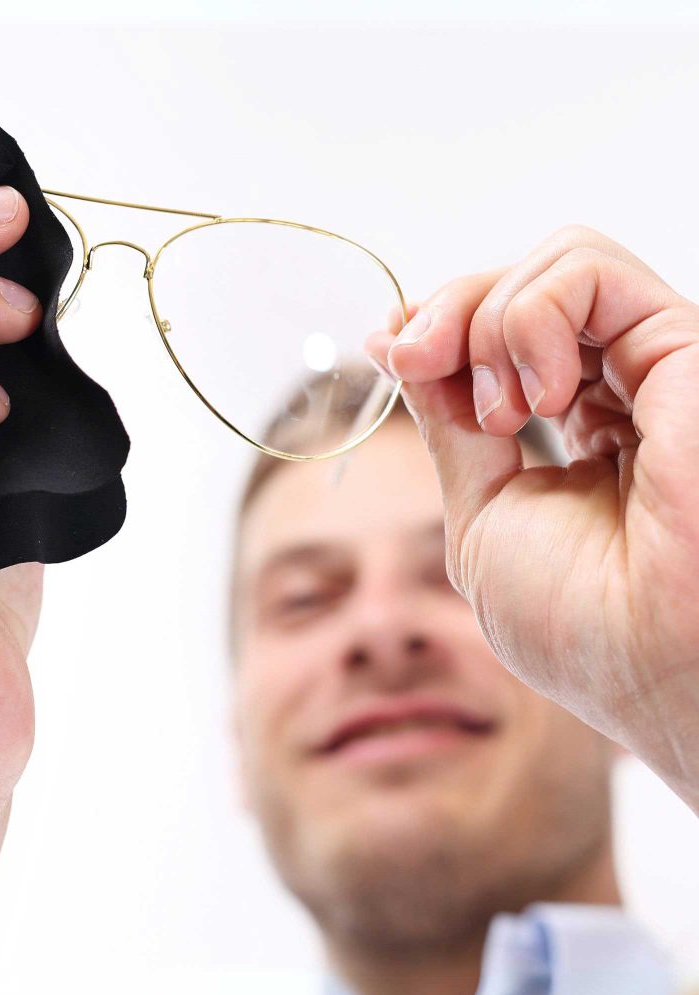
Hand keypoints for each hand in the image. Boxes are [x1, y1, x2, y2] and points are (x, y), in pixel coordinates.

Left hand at [365, 225, 698, 811]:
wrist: (652, 666)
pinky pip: (589, 272)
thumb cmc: (581, 622)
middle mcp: (627, 390)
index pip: (506, 339)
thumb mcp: (484, 514)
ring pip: (557, 265)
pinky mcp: (685, 345)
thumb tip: (403, 346)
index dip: (441, 328)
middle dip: (447, 312)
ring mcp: (657, 364)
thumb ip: (453, 425)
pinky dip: (528, 316)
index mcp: (587, 434)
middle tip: (411, 357)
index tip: (388, 348)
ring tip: (499, 414)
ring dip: (486, 322)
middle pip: (525, 287)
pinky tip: (536, 397)